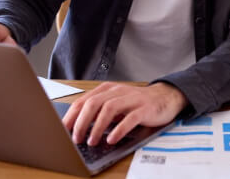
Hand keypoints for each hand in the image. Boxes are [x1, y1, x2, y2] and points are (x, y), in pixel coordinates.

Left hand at [62, 81, 187, 145]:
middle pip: (94, 103)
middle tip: (76, 138)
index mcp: (108, 89)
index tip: (63, 129)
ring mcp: (132, 99)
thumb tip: (77, 127)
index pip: (84, 100)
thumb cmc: (137, 103)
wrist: (165, 97)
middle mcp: (118, 91)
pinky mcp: (144, 108)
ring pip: (109, 108)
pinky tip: (112, 139)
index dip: (72, 115)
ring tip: (92, 141)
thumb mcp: (116, 103)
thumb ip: (100, 111)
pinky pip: (130, 118)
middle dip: (82, 122)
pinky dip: (119, 129)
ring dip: (97, 126)